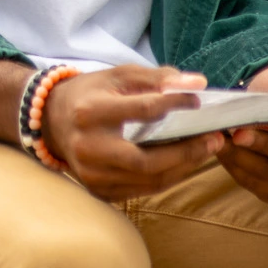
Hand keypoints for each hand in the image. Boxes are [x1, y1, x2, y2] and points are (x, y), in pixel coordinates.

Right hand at [39, 65, 225, 201]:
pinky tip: (183, 164)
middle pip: (148, 160)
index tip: (198, 100)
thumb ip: (158, 78)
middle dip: (187, 151)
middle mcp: (88, 148)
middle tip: (215, 139)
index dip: (176, 104)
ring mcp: (92, 174)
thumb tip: (198, 84)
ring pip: (149, 180)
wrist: (51, 121)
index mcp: (90, 112)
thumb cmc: (90, 94)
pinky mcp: (99, 190)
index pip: (143, 110)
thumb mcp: (118, 76)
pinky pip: (142, 190)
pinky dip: (168, 178)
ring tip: (205, 150)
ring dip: (184, 167)